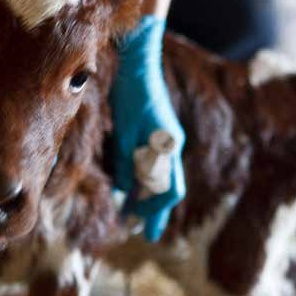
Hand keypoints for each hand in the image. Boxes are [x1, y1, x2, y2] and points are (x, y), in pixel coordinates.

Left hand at [110, 16, 185, 240]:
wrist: (139, 64)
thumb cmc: (131, 96)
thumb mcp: (124, 131)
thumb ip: (125, 161)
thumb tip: (123, 190)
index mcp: (168, 147)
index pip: (169, 191)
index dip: (157, 212)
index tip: (146, 232)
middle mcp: (171, 146)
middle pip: (168, 187)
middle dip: (155, 210)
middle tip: (142, 230)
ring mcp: (166, 139)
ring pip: (160, 176)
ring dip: (147, 195)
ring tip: (131, 212)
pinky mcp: (157, 132)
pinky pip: (153, 163)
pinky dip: (142, 178)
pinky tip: (127, 186)